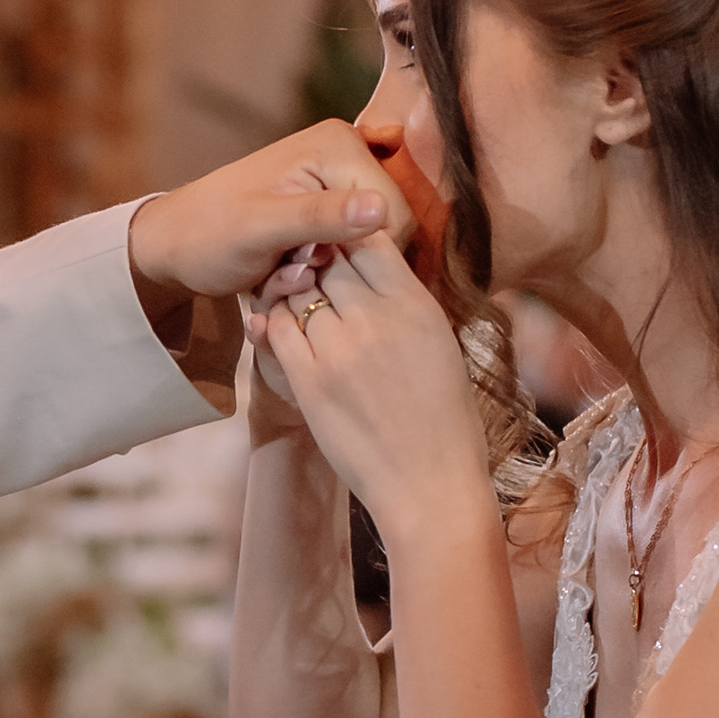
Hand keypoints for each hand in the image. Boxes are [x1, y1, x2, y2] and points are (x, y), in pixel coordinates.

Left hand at [128, 122, 411, 308]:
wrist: (175, 244)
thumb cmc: (207, 235)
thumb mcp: (259, 229)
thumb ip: (319, 217)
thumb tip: (379, 210)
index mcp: (338, 145)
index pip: (394, 214)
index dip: (357, 253)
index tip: (305, 264)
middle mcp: (348, 152)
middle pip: (385, 229)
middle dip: (340, 263)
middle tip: (288, 272)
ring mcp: (340, 179)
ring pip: (369, 246)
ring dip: (328, 270)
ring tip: (283, 271)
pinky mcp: (333, 204)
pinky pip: (352, 248)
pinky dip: (322, 268)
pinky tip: (288, 268)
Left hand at [248, 236, 495, 542]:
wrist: (431, 485)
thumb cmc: (444, 419)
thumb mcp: (440, 346)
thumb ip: (404, 305)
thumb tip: (375, 269)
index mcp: (416, 305)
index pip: (369, 238)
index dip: (347, 232)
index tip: (338, 239)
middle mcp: (377, 318)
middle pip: (328, 259)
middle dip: (316, 260)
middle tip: (309, 270)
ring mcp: (340, 349)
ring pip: (297, 292)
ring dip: (291, 292)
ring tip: (295, 301)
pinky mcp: (309, 381)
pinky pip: (277, 329)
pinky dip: (274, 324)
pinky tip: (282, 330)